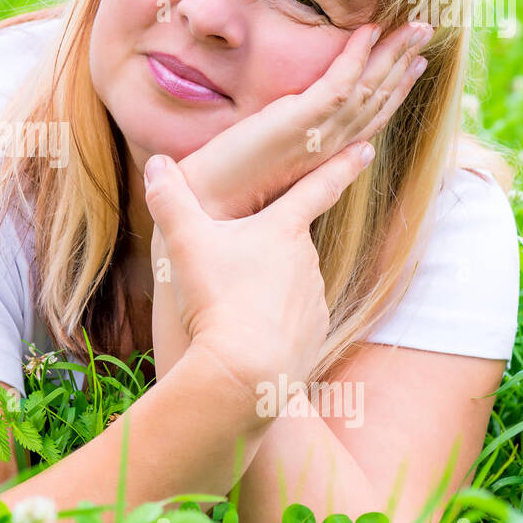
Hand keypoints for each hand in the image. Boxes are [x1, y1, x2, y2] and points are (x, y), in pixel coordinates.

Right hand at [145, 140, 375, 395]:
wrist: (245, 373)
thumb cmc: (216, 300)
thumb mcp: (183, 244)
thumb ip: (169, 201)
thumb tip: (156, 163)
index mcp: (282, 229)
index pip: (317, 186)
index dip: (340, 164)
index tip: (366, 149)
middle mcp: (308, 259)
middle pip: (286, 242)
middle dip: (264, 247)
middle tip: (230, 264)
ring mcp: (314, 298)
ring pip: (287, 282)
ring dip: (265, 287)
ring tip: (230, 306)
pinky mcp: (314, 334)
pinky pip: (292, 319)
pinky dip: (273, 322)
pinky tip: (247, 334)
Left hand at [180, 20, 431, 220]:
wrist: (205, 202)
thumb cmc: (227, 181)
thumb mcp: (268, 153)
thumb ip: (289, 136)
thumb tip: (293, 117)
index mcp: (324, 155)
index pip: (370, 119)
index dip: (396, 89)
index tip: (415, 62)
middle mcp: (328, 148)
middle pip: (378, 101)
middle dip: (404, 65)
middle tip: (425, 33)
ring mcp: (315, 137)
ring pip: (368, 90)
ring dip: (393, 55)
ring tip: (415, 26)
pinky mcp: (296, 124)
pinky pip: (337, 84)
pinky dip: (355, 55)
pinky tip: (368, 30)